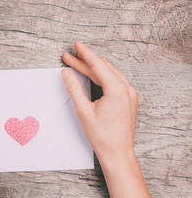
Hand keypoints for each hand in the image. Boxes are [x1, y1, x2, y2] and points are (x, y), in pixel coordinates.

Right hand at [61, 41, 138, 163]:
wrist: (117, 152)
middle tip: (71, 56)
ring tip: (80, 63)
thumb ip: (74, 88)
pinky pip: (116, 81)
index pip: (98, 65)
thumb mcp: (83, 110)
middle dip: (86, 61)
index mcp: (116, 89)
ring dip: (95, 68)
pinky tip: (95, 75)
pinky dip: (104, 76)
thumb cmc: (101, 135)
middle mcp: (127, 89)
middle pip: (103, 68)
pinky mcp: (130, 100)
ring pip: (110, 73)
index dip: (85, 54)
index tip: (76, 45)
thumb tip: (66, 73)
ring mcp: (130, 94)